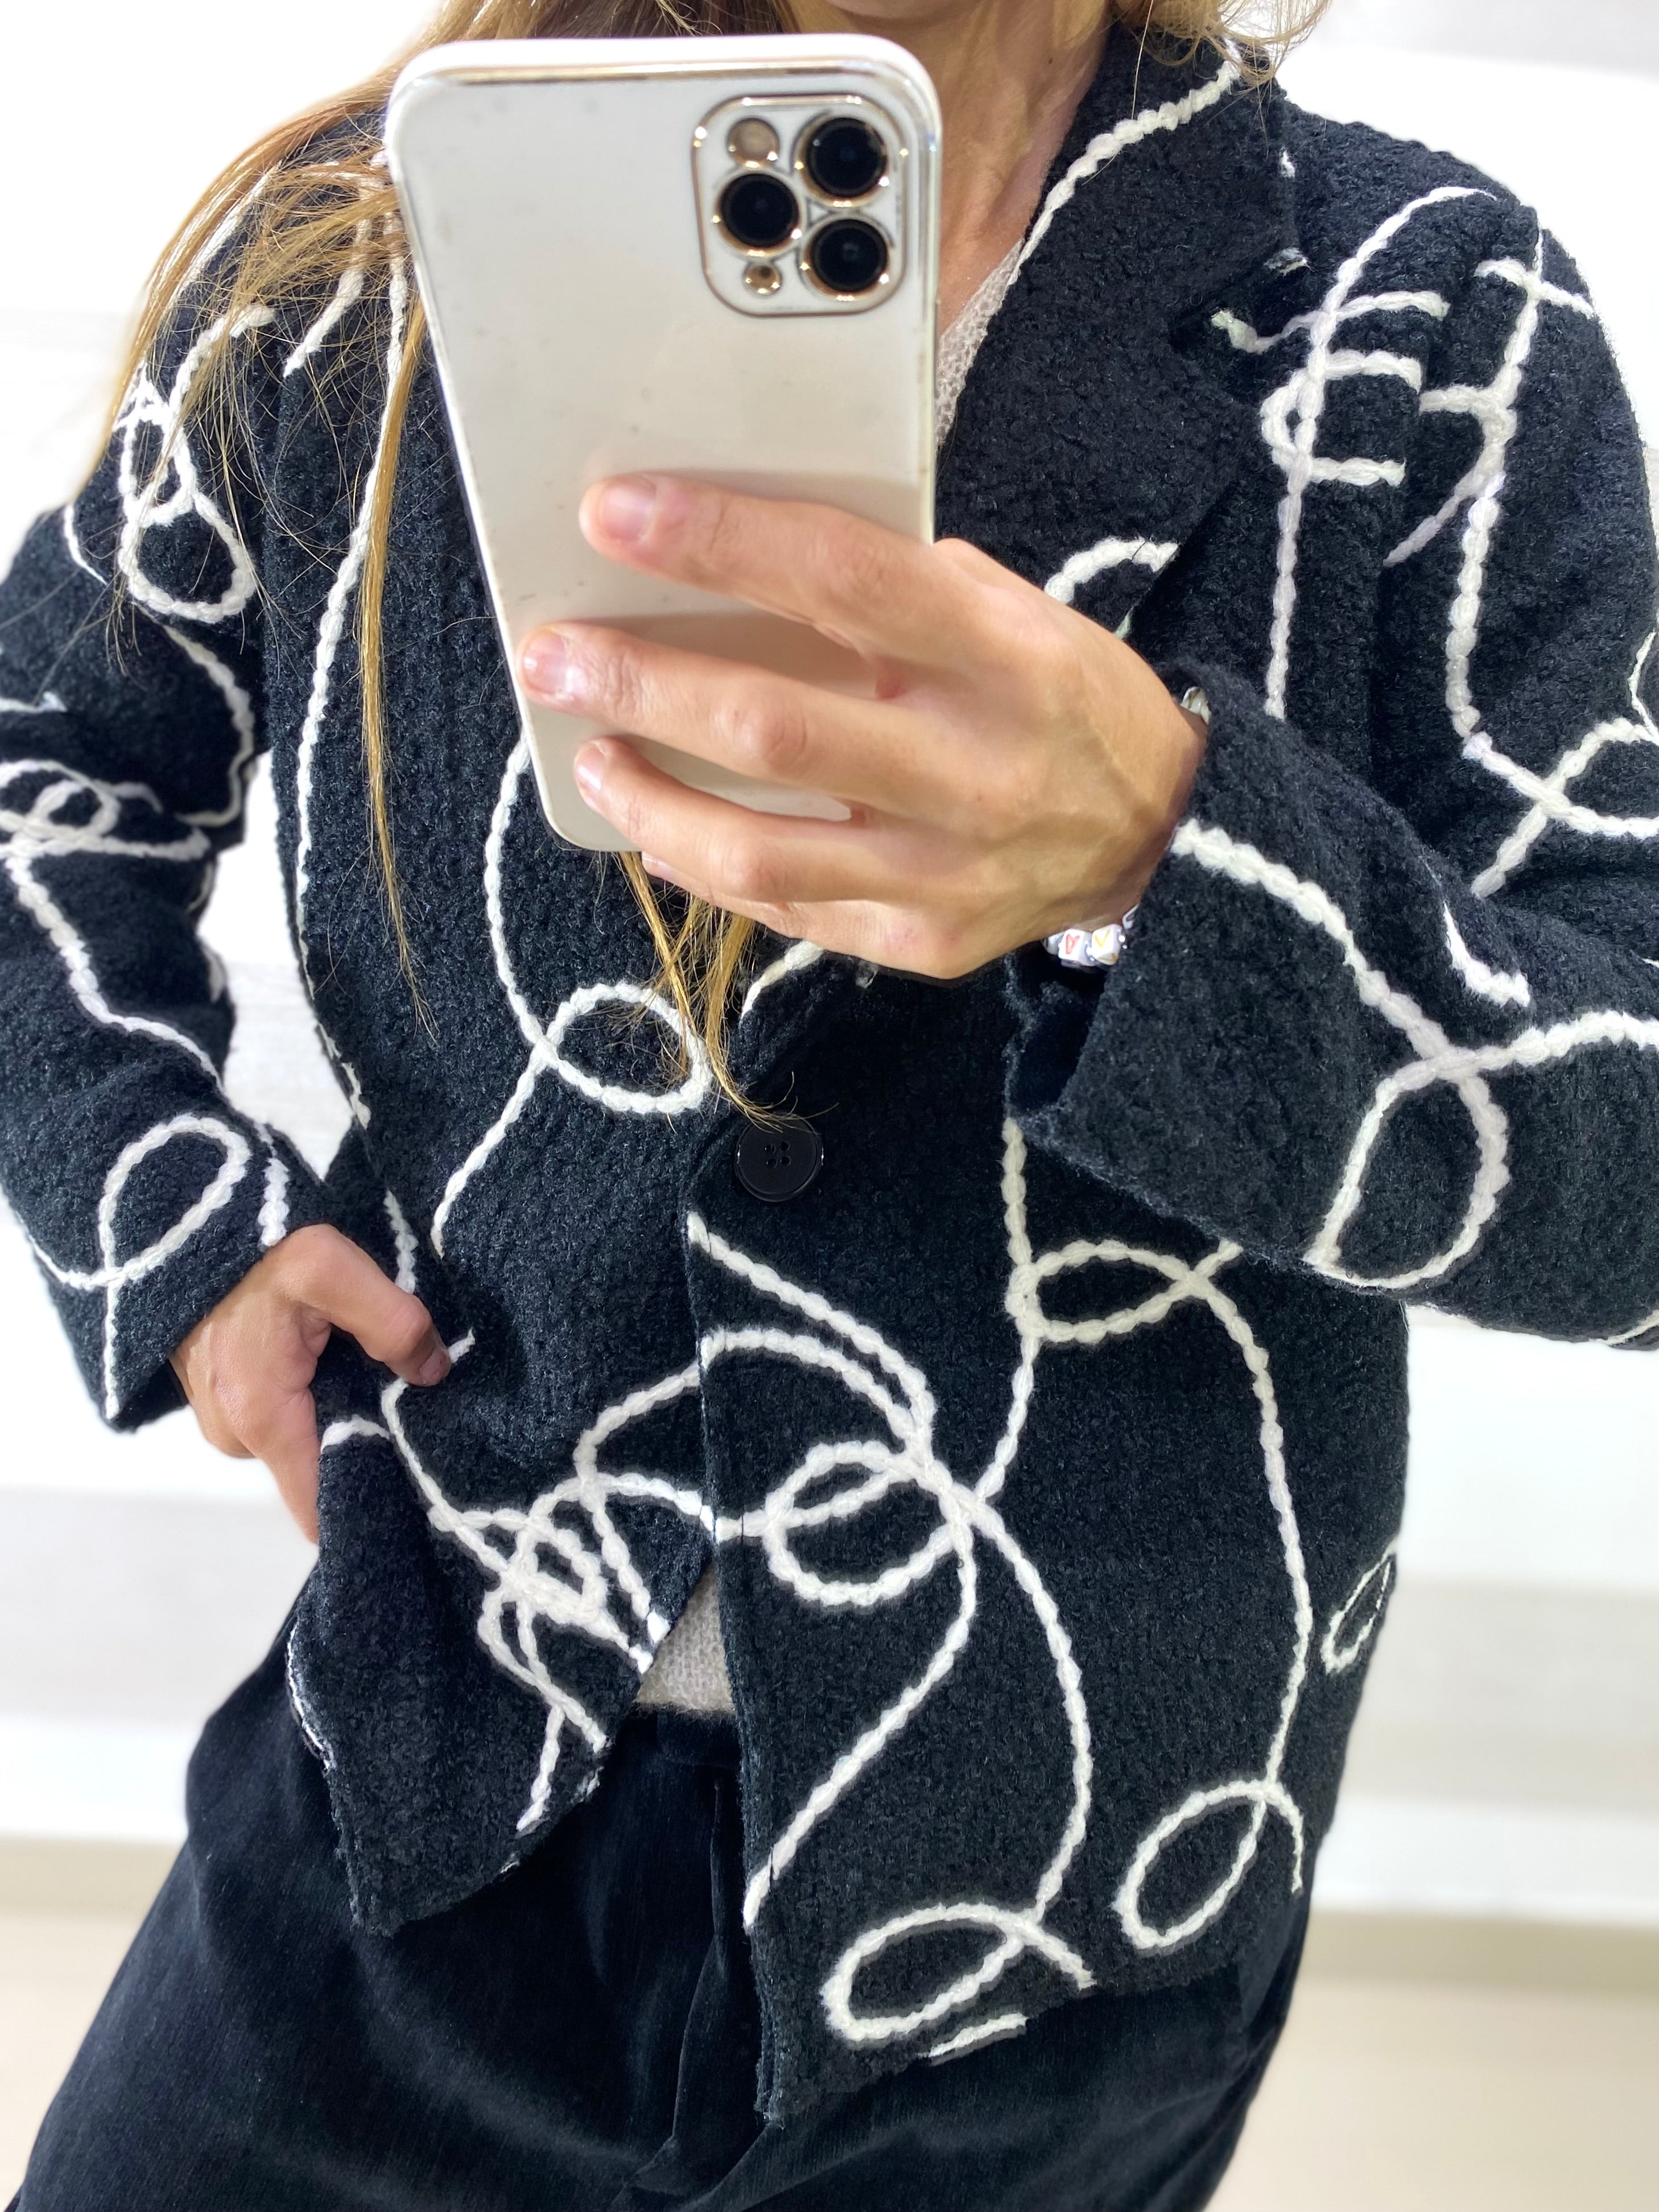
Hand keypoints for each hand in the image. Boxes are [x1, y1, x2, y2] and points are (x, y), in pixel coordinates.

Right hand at [169, 1225, 449, 1540]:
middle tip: (408, 1403)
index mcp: (263, 1420)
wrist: (181, 1221)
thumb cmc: (255, 1248)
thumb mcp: (334, 1269)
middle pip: (319, 1469)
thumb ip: (393, 1323)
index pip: (318, 1506)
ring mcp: (224, 1419)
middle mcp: (236, 1436)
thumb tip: (433, 1372)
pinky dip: (312, 1395)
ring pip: (302, 1439)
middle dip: (366, 1440)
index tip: (419, 1488)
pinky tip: (336, 1360)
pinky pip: (281, 1416)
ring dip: (339, 1411)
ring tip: (372, 1370)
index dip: (371, 1500)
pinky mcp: (222, 1398)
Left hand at [519, 475, 1206, 977]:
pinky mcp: (925, 941)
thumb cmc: (1066, 701)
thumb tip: (739, 555)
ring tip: (591, 754)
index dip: (718, 542)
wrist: (1160, 838)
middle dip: (641, 682)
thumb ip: (901, 588)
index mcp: (1004, 655)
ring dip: (649, 798)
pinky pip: (786, 908)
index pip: (842, 581)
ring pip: (759, 846)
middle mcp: (975, 768)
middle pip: (774, 724)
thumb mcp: (1018, 615)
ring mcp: (947, 871)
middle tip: (554, 654)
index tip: (616, 513)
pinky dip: (706, 866)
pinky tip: (659, 831)